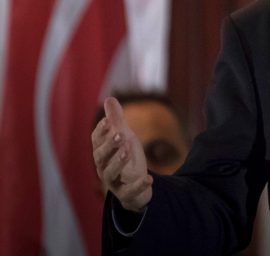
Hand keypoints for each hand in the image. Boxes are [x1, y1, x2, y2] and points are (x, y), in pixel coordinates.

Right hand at [91, 97, 152, 211]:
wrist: (136, 186)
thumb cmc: (126, 158)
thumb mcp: (124, 138)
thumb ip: (117, 120)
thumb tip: (109, 98)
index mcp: (101, 153)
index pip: (96, 141)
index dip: (101, 131)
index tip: (109, 121)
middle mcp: (103, 168)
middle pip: (100, 157)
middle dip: (109, 145)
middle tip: (120, 134)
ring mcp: (114, 182)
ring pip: (110, 174)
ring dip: (118, 162)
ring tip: (128, 150)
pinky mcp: (127, 195)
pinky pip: (130, 192)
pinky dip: (138, 185)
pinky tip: (148, 178)